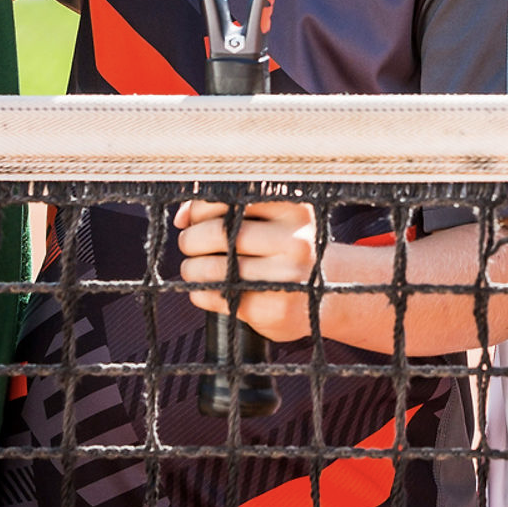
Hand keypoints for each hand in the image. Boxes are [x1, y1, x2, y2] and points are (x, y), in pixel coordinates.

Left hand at [175, 197, 319, 342]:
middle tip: (191, 245)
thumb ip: (225, 209)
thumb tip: (181, 218)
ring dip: (191, 269)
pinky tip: (210, 290)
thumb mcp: (270, 220)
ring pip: (212, 268)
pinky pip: (216, 296)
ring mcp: (287, 276)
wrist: (326, 295)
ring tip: (196, 269)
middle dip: (191, 240)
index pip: (230, 197)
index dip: (200, 208)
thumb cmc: (285, 251)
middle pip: (218, 233)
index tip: (194, 219)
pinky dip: (200, 293)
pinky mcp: (274, 309)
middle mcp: (296, 239)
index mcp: (295, 207)